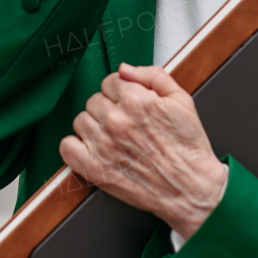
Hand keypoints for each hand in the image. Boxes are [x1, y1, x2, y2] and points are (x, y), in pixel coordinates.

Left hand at [58, 63, 228, 242]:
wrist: (191, 188)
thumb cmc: (188, 148)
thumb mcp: (182, 101)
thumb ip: (153, 76)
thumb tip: (125, 69)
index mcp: (136, 100)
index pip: (110, 82)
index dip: (121, 92)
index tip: (129, 105)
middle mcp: (116, 120)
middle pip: (95, 100)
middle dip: (108, 108)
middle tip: (125, 124)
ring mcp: (103, 145)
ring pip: (81, 120)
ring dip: (94, 126)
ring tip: (113, 138)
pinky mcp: (94, 169)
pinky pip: (67, 146)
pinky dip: (75, 147)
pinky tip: (93, 149)